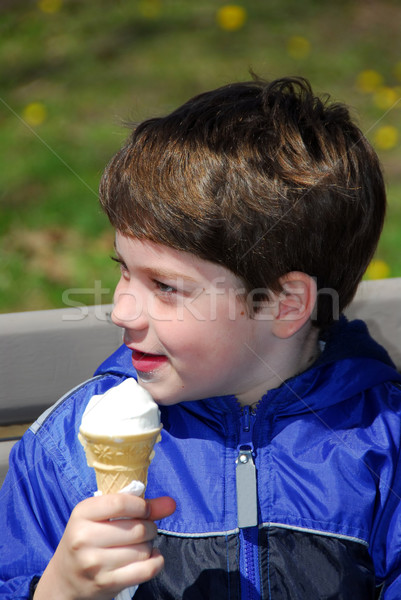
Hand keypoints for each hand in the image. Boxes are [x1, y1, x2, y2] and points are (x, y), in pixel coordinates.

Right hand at [34, 494, 175, 599]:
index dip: (142, 506)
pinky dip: (155, 562)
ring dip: (149, 546)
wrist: (64, 579)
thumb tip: (171, 504)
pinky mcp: (105, 584)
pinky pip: (146, 570)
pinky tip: (149, 557)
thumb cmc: (88, 539)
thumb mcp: (102, 516)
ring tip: (140, 545)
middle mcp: (84, 538)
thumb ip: (138, 506)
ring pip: (143, 549)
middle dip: (149, 527)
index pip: (121, 503)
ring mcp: (94, 564)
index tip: (146, 510)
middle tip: (145, 529)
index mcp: (82, 513)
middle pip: (137, 528)